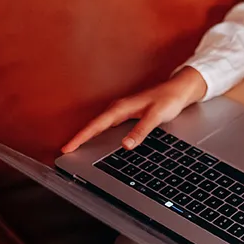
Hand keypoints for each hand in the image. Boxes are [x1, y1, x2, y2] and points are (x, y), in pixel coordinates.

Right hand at [61, 67, 207, 153]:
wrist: (178, 90)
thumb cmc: (168, 99)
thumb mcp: (156, 116)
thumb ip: (141, 131)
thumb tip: (126, 145)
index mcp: (121, 108)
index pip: (96, 125)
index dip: (80, 137)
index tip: (67, 147)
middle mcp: (118, 109)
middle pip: (93, 126)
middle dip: (78, 138)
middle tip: (65, 153)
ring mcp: (121, 112)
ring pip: (98, 126)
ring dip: (86, 136)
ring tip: (74, 150)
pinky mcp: (125, 115)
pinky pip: (106, 126)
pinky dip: (97, 134)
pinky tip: (95, 142)